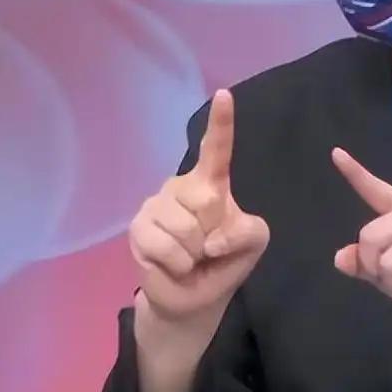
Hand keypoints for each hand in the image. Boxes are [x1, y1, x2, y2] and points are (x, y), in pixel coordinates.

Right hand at [130, 89, 269, 325]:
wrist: (195, 296)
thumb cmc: (224, 260)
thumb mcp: (253, 242)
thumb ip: (247, 232)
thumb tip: (212, 240)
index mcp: (211, 182)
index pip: (216, 149)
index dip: (221, 123)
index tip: (225, 94)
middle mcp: (181, 186)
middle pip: (206, 200)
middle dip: (214, 231)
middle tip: (208, 246)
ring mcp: (156, 205)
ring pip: (187, 228)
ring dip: (195, 253)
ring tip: (191, 257)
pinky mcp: (138, 229)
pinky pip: (169, 248)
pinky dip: (180, 265)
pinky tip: (174, 265)